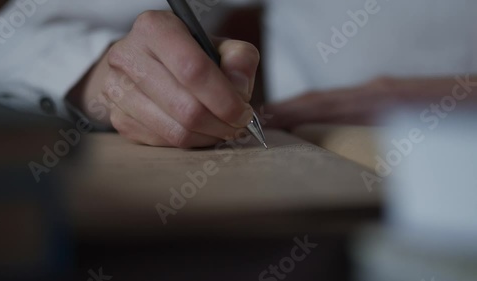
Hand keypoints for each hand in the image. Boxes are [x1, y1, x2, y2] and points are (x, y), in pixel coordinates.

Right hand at [68, 11, 259, 147]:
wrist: (140, 63)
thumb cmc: (184, 55)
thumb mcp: (216, 45)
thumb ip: (239, 59)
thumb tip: (240, 90)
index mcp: (155, 29)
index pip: (194, 70)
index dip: (225, 99)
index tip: (243, 112)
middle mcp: (128, 56)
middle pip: (186, 107)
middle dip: (220, 124)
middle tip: (237, 126)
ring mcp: (118, 90)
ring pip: (175, 131)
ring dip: (207, 137)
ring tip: (221, 129)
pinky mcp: (118, 117)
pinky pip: (163, 142)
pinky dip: (189, 142)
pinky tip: (199, 131)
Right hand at [264, 76, 472, 128]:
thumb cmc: (457, 117)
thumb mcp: (422, 130)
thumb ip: (384, 136)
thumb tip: (349, 150)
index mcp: (376, 98)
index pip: (321, 104)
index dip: (290, 111)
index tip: (264, 119)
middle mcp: (373, 90)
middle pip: (319, 99)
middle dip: (287, 108)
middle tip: (258, 121)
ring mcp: (380, 90)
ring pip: (331, 99)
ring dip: (302, 109)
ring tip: (277, 120)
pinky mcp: (387, 94)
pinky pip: (345, 102)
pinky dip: (323, 110)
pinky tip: (317, 121)